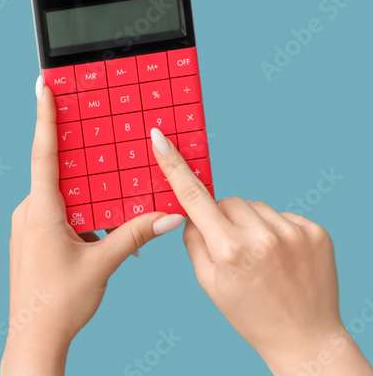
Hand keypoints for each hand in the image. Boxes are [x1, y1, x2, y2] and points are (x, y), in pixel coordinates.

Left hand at [1, 80, 185, 375]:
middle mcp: (28, 211)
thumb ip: (134, 235)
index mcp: (41, 210)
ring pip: (59, 196)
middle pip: (58, 172)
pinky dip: (77, 212)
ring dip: (84, 192)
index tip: (43, 86)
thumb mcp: (102, 265)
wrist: (33, 338)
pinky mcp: (30, 239)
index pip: (44, 153)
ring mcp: (26, 225)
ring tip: (112, 190)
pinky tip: (98, 225)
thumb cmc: (60, 303)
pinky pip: (55, 214)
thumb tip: (169, 215)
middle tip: (99, 128)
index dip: (45, 117)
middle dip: (82, 156)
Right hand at [150, 128, 372, 375]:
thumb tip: (191, 210)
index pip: (193, 197)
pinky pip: (282, 215)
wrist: (305, 338)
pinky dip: (276, 230)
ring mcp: (292, 232)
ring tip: (261, 256)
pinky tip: (282, 257)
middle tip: (231, 249)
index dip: (174, 166)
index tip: (160, 138)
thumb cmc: (250, 313)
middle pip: (227, 201)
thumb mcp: (208, 282)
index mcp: (229, 250)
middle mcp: (262, 237)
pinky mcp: (315, 232)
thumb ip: (194, 240)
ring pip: (255, 206)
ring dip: (250, 223)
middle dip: (223, 218)